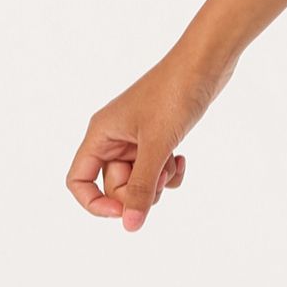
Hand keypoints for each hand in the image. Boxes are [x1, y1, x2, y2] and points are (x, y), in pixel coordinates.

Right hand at [65, 46, 236, 231]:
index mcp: (101, 134)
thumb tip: (130, 226)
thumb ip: (142, 187)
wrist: (207, 60)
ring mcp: (137, 135)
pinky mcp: (159, 133)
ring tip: (173, 164)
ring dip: (156, 182)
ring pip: (137, 178)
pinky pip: (155, 168)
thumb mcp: (157, 144)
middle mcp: (114, 136)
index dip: (94, 203)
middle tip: (161, 177)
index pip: (78, 181)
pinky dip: (168, 171)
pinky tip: (182, 159)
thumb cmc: (176, 93)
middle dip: (137, 190)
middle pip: (112, 184)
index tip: (122, 211)